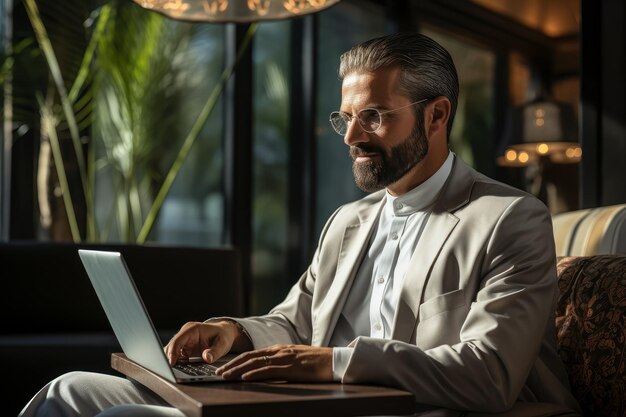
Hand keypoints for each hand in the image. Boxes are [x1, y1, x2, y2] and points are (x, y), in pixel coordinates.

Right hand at [164, 320, 247, 365]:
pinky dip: (176, 363)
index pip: (178, 340)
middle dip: (168, 359)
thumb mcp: (223, 344)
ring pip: (170, 352)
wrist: (224, 334)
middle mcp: (185, 334)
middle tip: (169, 372)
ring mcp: (183, 341)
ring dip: (171, 362)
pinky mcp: (184, 349)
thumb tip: (206, 358)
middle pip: (171, 347)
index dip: (173, 352)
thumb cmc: (223, 337)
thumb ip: (215, 352)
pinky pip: (176, 356)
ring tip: (172, 373)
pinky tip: (178, 371)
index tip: (171, 364)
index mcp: (192, 329)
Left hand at [215, 344, 332, 381]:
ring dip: (238, 369)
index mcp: (279, 349)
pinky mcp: (291, 367)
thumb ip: (280, 364)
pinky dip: (256, 373)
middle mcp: (279, 351)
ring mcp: (285, 358)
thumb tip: (265, 372)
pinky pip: (270, 370)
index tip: (223, 367)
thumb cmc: (316, 363)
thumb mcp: (294, 360)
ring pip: (256, 362)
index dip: (236, 360)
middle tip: (217, 372)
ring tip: (226, 375)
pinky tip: (246, 377)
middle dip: (232, 365)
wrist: (334, 361)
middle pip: (250, 357)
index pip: (252, 354)